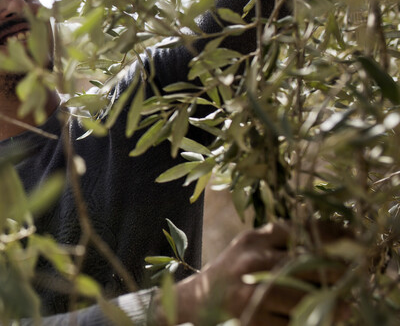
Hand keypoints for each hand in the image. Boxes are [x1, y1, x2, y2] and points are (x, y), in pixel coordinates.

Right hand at [159, 221, 347, 325]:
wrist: (196, 304)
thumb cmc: (231, 274)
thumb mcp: (250, 247)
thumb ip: (281, 238)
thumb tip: (333, 236)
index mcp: (253, 240)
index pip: (300, 230)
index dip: (331, 234)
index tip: (351, 239)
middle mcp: (252, 262)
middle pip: (310, 263)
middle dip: (336, 271)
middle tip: (348, 276)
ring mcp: (253, 294)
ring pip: (307, 296)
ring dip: (329, 302)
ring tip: (341, 305)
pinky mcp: (255, 322)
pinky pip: (296, 323)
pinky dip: (311, 322)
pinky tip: (317, 319)